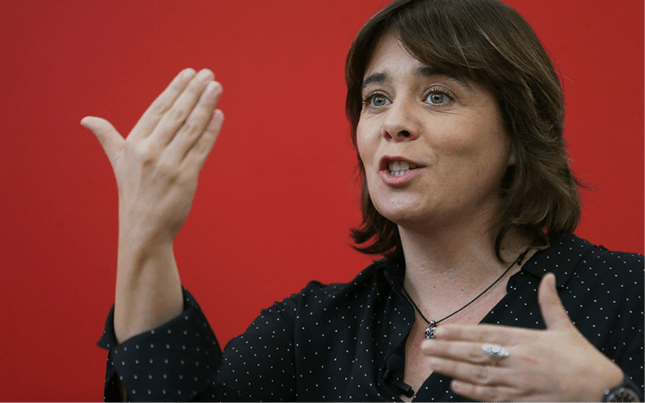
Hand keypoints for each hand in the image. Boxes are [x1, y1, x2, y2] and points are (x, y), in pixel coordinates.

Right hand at [81, 69, 223, 341]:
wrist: (144, 229)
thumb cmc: (133, 193)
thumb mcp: (118, 163)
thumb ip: (108, 138)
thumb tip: (87, 120)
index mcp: (134, 144)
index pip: (158, 109)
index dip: (175, 90)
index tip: (189, 73)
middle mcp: (150, 151)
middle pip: (177, 114)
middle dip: (194, 91)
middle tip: (208, 74)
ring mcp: (169, 165)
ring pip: (192, 128)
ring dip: (206, 105)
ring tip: (217, 88)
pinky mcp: (186, 177)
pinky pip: (201, 149)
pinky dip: (211, 131)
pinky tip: (219, 115)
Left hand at [422, 273, 623, 401]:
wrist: (601, 392)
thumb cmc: (582, 360)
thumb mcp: (564, 328)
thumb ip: (550, 302)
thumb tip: (547, 276)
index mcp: (525, 340)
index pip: (485, 334)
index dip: (460, 332)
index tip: (441, 330)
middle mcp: (517, 361)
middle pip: (475, 354)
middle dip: (448, 351)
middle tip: (425, 347)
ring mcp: (517, 383)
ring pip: (477, 375)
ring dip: (452, 370)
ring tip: (432, 364)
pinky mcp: (520, 401)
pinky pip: (490, 396)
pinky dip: (471, 392)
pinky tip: (455, 386)